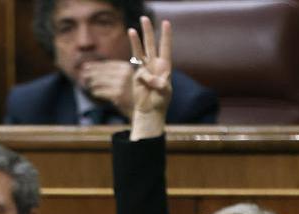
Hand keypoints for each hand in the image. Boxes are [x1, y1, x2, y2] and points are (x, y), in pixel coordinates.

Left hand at [79, 60, 134, 118]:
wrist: (146, 106)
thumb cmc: (135, 92)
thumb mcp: (128, 77)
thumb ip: (116, 72)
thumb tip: (95, 69)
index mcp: (126, 67)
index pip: (107, 64)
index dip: (95, 65)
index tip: (86, 66)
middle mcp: (124, 74)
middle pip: (102, 72)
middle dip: (90, 73)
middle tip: (83, 74)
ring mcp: (120, 84)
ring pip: (100, 81)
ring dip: (92, 83)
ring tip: (88, 84)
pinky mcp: (117, 94)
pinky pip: (101, 91)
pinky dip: (96, 92)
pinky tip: (93, 92)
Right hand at [128, 16, 171, 139]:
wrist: (151, 110)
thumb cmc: (161, 102)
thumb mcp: (165, 92)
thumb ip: (160, 83)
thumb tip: (151, 78)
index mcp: (165, 66)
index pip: (165, 47)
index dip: (166, 35)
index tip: (166, 23)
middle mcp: (155, 65)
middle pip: (151, 44)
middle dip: (148, 31)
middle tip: (144, 18)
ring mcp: (145, 69)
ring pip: (140, 52)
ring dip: (136, 40)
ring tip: (132, 29)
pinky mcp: (137, 76)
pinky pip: (139, 71)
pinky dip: (144, 77)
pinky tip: (149, 84)